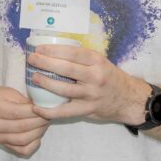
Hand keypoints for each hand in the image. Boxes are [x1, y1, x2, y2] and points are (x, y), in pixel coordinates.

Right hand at [0, 84, 48, 156]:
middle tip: (50, 115)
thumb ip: (24, 101)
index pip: (18, 112)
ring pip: (23, 139)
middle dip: (40, 121)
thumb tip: (43, 109)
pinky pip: (21, 150)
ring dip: (39, 132)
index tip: (46, 108)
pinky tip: (37, 137)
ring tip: (44, 123)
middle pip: (22, 126)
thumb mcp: (8, 92)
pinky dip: (33, 145)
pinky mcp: (1, 144)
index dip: (36, 111)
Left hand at [26, 43, 149, 123]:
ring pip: (64, 89)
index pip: (73, 53)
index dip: (53, 50)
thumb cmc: (109, 77)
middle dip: (45, 63)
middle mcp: (95, 77)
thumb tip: (51, 50)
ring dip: (46, 83)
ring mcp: (91, 94)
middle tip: (31, 59)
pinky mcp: (88, 110)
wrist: (129, 99)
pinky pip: (65, 111)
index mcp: (97, 61)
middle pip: (66, 69)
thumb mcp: (100, 62)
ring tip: (33, 78)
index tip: (38, 49)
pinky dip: (49, 111)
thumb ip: (81, 58)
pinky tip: (37, 107)